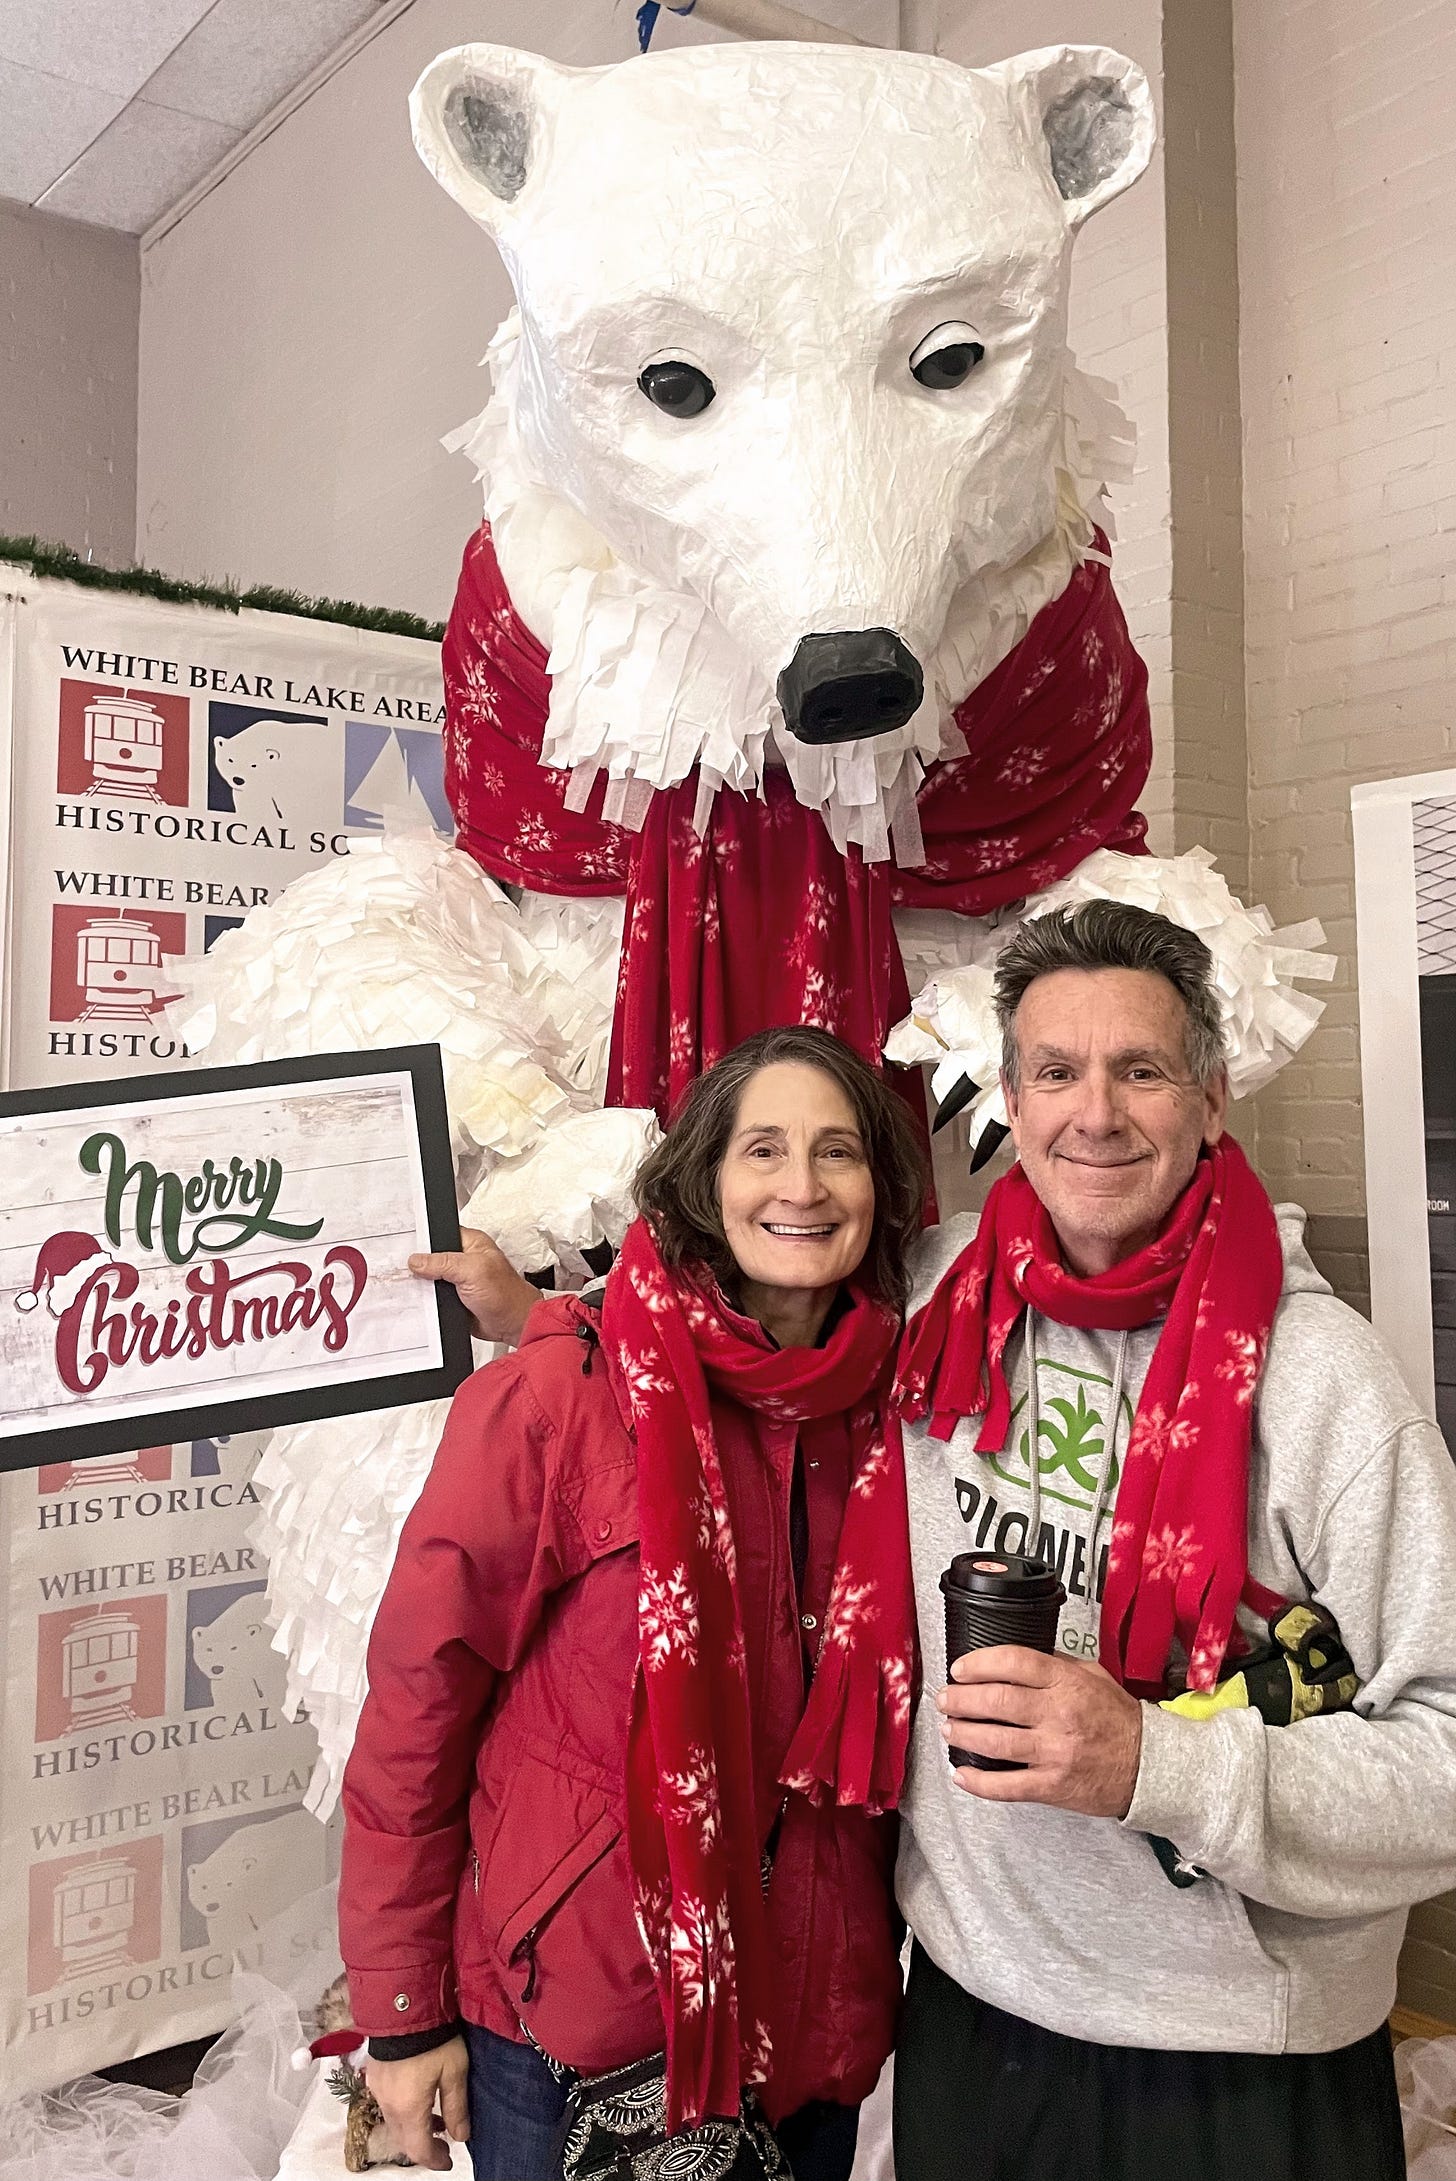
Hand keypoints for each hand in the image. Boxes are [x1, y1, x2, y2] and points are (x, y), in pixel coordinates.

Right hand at [364, 2036, 468, 2170]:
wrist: (404, 2004)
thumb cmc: (433, 2038)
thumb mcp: (454, 2071)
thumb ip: (457, 2107)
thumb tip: (461, 2136)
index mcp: (408, 2108)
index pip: (418, 2149)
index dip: (434, 2160)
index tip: (448, 2161)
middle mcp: (387, 2104)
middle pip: (403, 2139)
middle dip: (423, 2146)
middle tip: (444, 2143)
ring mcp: (378, 2089)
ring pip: (394, 2123)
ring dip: (414, 2128)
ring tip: (436, 2118)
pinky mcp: (374, 2075)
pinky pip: (387, 2105)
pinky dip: (403, 2111)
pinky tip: (419, 2098)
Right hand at [411, 1227, 537, 1345]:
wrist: (512, 1324)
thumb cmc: (506, 1294)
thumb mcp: (473, 1270)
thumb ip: (443, 1262)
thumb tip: (417, 1260)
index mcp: (470, 1243)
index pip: (438, 1235)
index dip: (422, 1240)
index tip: (403, 1247)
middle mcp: (462, 1259)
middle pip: (430, 1257)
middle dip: (418, 1264)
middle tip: (403, 1269)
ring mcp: (456, 1279)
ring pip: (429, 1278)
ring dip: (422, 1284)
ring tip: (408, 1285)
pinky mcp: (452, 1297)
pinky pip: (432, 1296)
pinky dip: (426, 1300)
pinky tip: (417, 1301)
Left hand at [937, 1644, 1142, 1817]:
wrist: (1149, 1766)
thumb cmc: (1118, 1719)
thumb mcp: (1092, 1675)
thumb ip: (1055, 1664)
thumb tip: (1015, 1659)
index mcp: (1067, 1683)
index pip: (1013, 1663)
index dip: (979, 1663)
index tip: (960, 1669)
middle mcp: (1059, 1715)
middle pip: (996, 1701)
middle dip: (961, 1699)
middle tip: (946, 1699)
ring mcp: (1054, 1753)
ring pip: (995, 1742)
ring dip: (962, 1734)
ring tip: (948, 1729)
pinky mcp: (1052, 1786)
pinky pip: (1007, 1787)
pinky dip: (978, 1783)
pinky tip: (961, 1775)